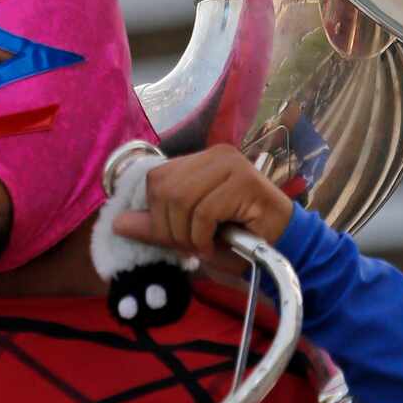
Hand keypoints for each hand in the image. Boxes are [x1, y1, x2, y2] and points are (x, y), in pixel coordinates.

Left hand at [114, 145, 292, 270]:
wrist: (284, 247)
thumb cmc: (237, 240)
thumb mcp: (187, 234)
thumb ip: (156, 226)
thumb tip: (118, 224)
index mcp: (199, 160)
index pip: (156, 178)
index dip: (155, 213)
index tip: (173, 237)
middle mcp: (215, 154)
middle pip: (164, 189)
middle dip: (169, 228)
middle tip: (189, 247)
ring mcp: (232, 164)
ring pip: (181, 199)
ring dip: (187, 235)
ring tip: (203, 247)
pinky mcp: (245, 182)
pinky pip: (204, 211)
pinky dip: (203, 237)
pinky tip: (214, 246)